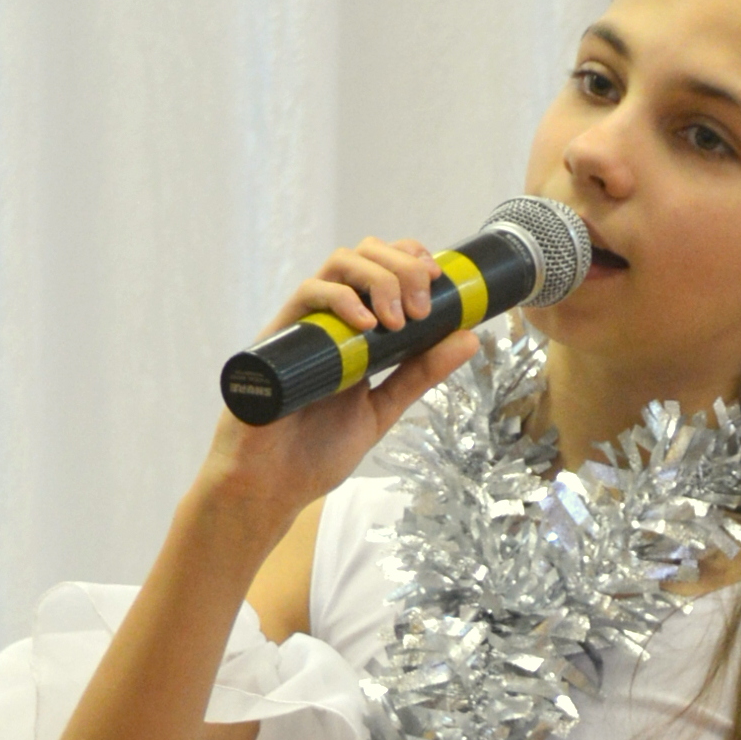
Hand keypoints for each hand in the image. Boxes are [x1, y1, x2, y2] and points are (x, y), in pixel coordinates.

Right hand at [198, 238, 480, 520]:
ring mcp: (304, 325)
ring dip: (378, 278)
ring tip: (398, 320)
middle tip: (422, 308)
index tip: (439, 279)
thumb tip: (469, 337)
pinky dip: (342, 300)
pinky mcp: (279, 338)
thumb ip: (420, 374)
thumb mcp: (383, 408)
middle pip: (364, 253)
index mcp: (354, 329)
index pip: (382, 266)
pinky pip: (308, 295)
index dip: (411, 258)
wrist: (271, 486)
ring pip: (339, 264)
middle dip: (402, 267)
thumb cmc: (317, 452)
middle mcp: (329, 318)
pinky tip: (366, 326)